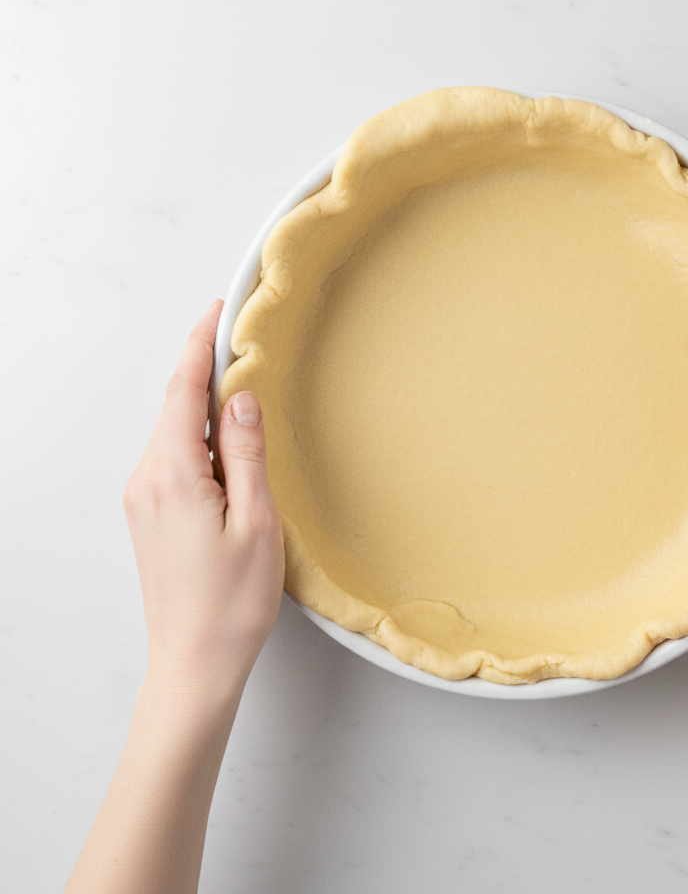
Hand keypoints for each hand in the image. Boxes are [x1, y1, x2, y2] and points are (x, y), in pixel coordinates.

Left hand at [123, 300, 284, 700]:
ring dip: (204, 408)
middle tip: (241, 344)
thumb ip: (247, 454)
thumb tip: (242, 400)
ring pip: (174, 433)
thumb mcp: (257, 522)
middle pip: (175, 407)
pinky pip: (173, 458)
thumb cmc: (230, 603)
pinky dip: (198, 438)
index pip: (183, 391)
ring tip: (244, 395)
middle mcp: (146, 481)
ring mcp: (143, 499)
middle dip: (204, 370)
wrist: (194, 662)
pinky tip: (227, 445)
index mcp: (172, 476)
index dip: (201, 346)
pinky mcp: (149, 515)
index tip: (218, 313)